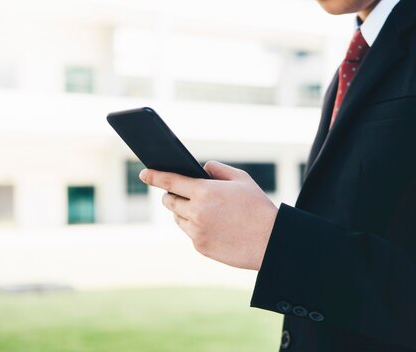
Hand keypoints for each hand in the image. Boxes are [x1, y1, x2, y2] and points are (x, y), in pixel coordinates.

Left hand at [139, 161, 277, 270]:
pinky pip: (189, 232)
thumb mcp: (241, 179)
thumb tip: (201, 169)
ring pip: (178, 218)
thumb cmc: (258, 207)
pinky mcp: (200, 246)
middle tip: (180, 193)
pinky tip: (211, 225)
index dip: (154, 176)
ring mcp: (197, 231)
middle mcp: (196, 211)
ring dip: (183, 212)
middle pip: (170, 201)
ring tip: (201, 209)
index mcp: (204, 191)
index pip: (170, 181)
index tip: (144, 174)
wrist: (270, 241)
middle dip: (172, 195)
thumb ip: (217, 169)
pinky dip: (195, 227)